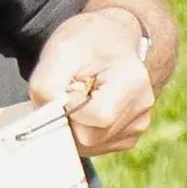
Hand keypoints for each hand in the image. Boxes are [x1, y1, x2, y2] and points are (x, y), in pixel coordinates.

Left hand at [30, 6, 160, 153]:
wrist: (108, 40)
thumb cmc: (85, 43)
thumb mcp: (59, 51)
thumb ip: (45, 85)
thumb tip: (44, 120)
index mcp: (132, 80)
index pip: (97, 117)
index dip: (70, 108)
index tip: (69, 87)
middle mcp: (142, 106)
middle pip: (89, 137)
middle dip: (68, 119)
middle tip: (70, 92)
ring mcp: (137, 125)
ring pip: (89, 146)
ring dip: (73, 126)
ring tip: (80, 97)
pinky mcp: (128, 137)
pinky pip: (93, 148)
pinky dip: (81, 131)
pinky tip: (86, 109)